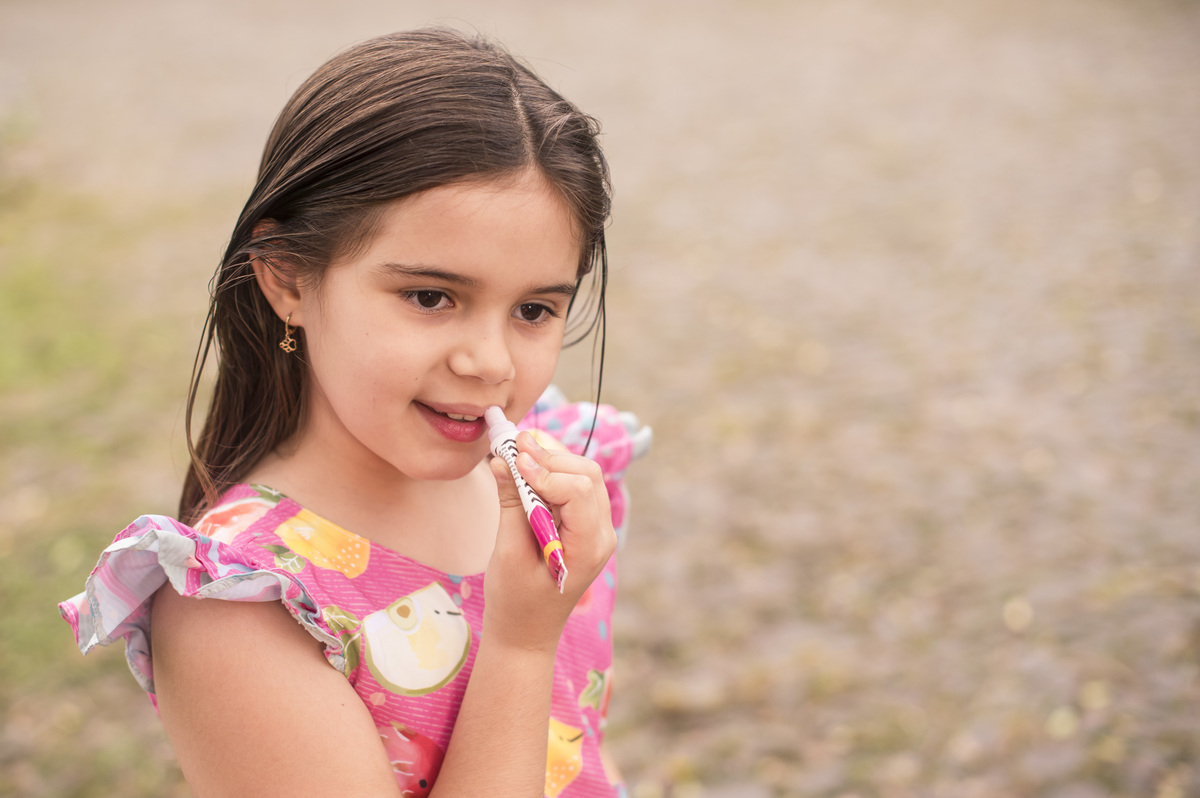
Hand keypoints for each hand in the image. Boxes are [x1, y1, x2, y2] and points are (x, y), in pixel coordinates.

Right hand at [484, 431, 615, 652]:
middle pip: (586, 475)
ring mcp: (598, 529)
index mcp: (588, 548)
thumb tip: (502, 460)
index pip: (577, 491)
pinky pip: (576, 486)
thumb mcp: (507, 554)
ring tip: (516, 454)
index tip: (511, 459)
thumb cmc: (515, 602)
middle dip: (549, 458)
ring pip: (584, 475)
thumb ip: (511, 504)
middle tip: (512, 446)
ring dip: (551, 460)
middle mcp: (602, 535)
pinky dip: (553, 472)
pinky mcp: (585, 525)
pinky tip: (527, 469)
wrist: (526, 632)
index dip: (544, 471)